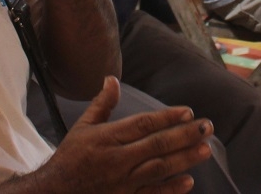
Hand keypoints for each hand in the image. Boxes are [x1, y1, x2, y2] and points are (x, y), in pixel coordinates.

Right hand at [44, 76, 212, 193]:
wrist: (53, 193)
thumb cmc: (70, 158)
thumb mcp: (82, 128)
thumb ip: (102, 104)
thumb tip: (111, 79)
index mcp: (107, 138)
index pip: (142, 125)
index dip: (166, 117)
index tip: (188, 111)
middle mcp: (116, 160)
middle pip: (156, 146)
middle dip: (184, 136)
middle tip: (207, 127)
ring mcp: (122, 183)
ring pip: (158, 169)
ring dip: (184, 159)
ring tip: (205, 149)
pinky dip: (169, 189)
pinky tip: (188, 182)